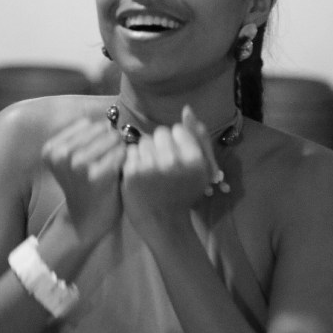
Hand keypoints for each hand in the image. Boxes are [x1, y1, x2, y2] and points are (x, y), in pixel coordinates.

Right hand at [42, 117, 125, 245]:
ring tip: (114, 166)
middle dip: (111, 141)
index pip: (87, 124)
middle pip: (101, 128)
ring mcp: (78, 165)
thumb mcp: (73, 158)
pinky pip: (121, 153)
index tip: (96, 154)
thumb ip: (85, 135)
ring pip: (113, 138)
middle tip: (109, 161)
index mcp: (52, 148)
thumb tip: (111, 110)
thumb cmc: (85, 185)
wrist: (87, 219)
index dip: (99, 136)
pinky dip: (125, 160)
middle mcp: (61, 154)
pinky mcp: (97, 176)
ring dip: (120, 150)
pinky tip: (119, 173)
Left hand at [121, 106, 213, 229]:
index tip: (177, 160)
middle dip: (160, 146)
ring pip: (144, 141)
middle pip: (160, 133)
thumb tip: (187, 109)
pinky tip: (140, 175)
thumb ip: (198, 137)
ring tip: (151, 171)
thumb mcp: (201, 168)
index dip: (176, 143)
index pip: (177, 129)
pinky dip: (134, 161)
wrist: (164, 223)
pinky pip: (131, 151)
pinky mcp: (132, 173)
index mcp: (194, 159)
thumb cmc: (184, 193)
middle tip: (163, 167)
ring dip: (146, 153)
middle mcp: (173, 161)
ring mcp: (151, 167)